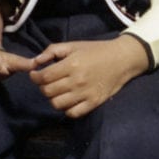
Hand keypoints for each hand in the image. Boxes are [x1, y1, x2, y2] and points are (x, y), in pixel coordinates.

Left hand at [29, 36, 149, 118]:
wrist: (122, 58)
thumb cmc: (96, 50)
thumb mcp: (75, 45)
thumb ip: (54, 50)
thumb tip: (36, 61)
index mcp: (72, 64)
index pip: (44, 77)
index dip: (35, 77)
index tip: (35, 74)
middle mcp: (77, 81)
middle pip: (48, 91)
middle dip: (43, 86)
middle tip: (47, 81)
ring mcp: (85, 94)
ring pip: (56, 104)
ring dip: (53, 98)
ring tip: (58, 90)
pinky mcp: (93, 103)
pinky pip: (71, 113)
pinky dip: (67, 108)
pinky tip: (69, 99)